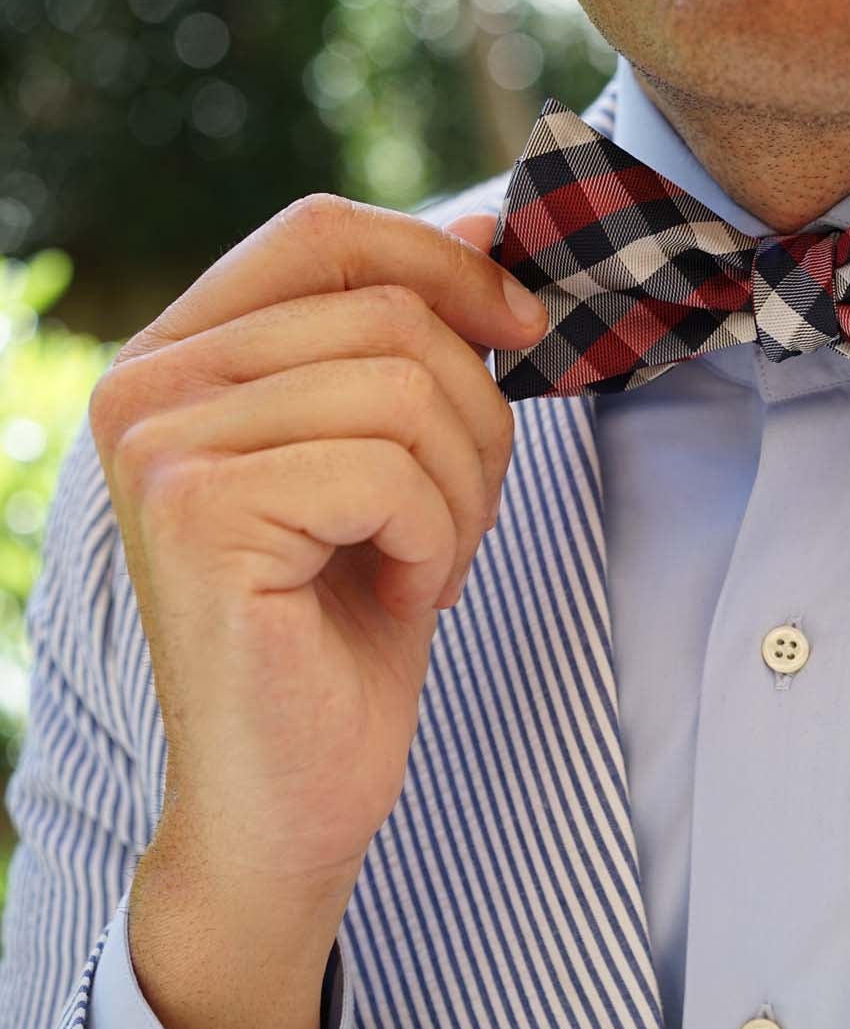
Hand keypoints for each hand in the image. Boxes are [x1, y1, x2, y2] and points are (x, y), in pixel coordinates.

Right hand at [85, 193, 546, 1028]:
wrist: (293, 796)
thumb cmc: (344, 635)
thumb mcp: (386, 463)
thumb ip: (405, 350)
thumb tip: (490, 239)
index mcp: (184, 356)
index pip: (323, 232)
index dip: (444, 261)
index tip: (523, 325)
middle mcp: (148, 384)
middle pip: (390, 314)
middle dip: (475, 421)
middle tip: (456, 521)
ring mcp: (163, 444)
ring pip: (406, 388)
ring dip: (462, 489)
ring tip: (424, 563)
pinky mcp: (200, 511)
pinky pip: (393, 470)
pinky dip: (439, 540)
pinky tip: (404, 597)